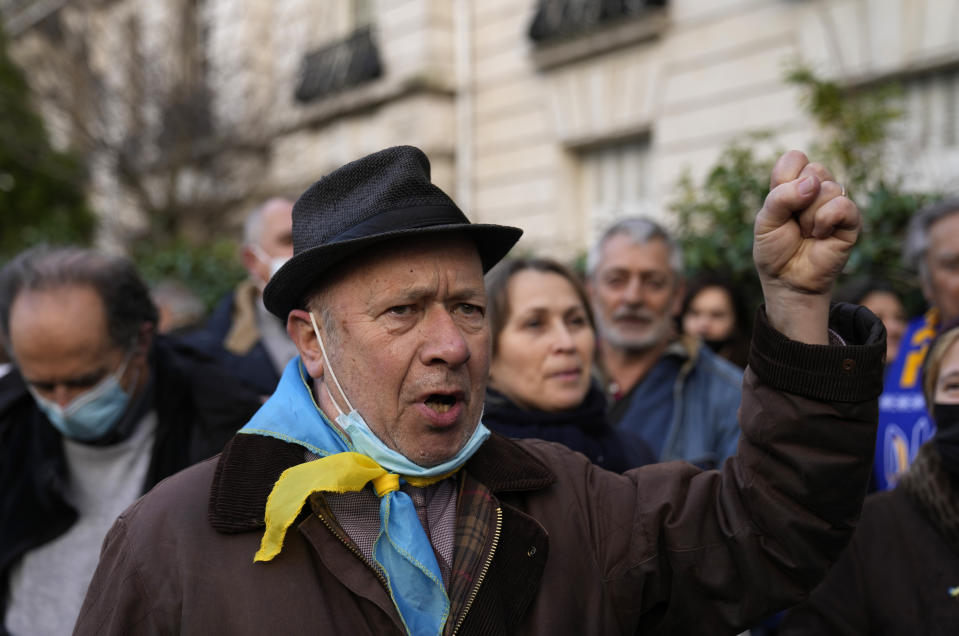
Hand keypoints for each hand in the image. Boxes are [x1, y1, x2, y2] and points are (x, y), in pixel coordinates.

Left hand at [753, 151, 860, 343]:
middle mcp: (817, 190)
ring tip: (806, 233)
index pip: (796, 158)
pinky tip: (820, 235)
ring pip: (828, 187)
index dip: (785, 177)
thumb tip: (812, 183)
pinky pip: (843, 204)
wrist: (788, 280)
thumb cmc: (775, 250)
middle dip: (796, 199)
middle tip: (793, 222)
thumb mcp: (765, 221)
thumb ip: (780, 197)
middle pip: (814, 169)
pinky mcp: (851, 220)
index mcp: (793, 184)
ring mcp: (835, 203)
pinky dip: (825, 220)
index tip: (778, 202)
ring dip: (809, 216)